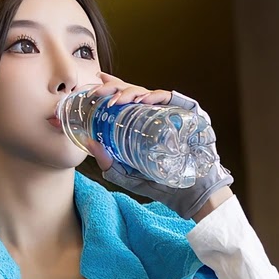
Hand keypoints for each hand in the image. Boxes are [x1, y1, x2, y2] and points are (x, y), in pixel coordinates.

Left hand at [80, 74, 233, 219]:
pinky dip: (154, 97)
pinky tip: (141, 101)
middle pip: (133, 92)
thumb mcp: (128, 175)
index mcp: (142, 123)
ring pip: (147, 92)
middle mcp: (154, 114)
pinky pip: (168, 98)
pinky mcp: (186, 111)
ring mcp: (170, 111)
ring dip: (129, 93)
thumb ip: (109, 163)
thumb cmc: (161, 183)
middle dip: (113, 88)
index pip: (125, 100)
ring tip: (117, 101)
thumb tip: (89, 143)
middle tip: (99, 92)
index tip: (95, 85)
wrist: (189, 193)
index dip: (111, 88)